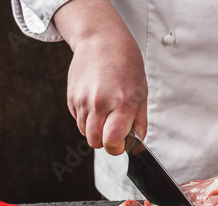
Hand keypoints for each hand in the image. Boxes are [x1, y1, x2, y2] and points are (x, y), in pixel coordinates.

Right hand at [54, 0, 147, 154]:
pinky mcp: (71, 97)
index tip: (121, 144)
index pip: (112, 141)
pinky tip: (96, 104)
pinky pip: (78, 119)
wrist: (102, 41)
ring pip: (84, 132)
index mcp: (121, 104)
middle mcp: (99, 104)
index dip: (117, 148)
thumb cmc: (127, 67)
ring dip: (95, 130)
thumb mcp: (141, 93)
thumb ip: (139, 121)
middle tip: (114, 131)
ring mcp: (82, 101)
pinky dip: (87, 119)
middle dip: (105, 142)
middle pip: (95, 141)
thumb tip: (135, 142)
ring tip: (107, 114)